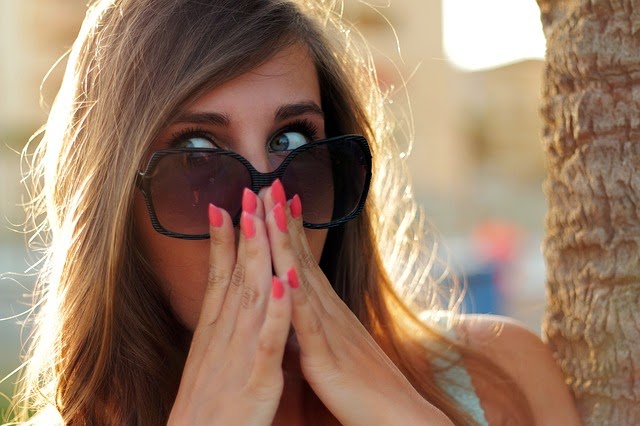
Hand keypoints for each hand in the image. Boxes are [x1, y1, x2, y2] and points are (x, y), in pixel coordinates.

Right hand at [168, 191, 291, 425]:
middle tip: (247, 193)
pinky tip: (283, 284)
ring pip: (249, 298)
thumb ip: (223, 332)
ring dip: (257, 257)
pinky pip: (267, 342)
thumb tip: (227, 304)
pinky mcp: (256, 380)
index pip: (220, 276)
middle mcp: (223, 337)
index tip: (228, 205)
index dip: (225, 240)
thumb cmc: (210, 411)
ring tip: (261, 219)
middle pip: (234, 276)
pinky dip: (274, 312)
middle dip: (244, 233)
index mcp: (215, 333)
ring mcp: (239, 356)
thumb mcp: (213, 363)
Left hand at [262, 190, 453, 425]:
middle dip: (283, 220)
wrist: (399, 418)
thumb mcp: (337, 347)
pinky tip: (286, 273)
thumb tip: (299, 307)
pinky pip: (309, 325)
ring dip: (286, 242)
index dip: (289, 228)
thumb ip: (317, 325)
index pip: (304, 261)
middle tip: (269, 183)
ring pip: (302, 279)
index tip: (276, 197)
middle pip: (301, 258)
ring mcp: (330, 331)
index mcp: (327, 312)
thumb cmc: (367, 387)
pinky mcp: (329, 358)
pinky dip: (297, 297)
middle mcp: (329, 312)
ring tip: (272, 208)